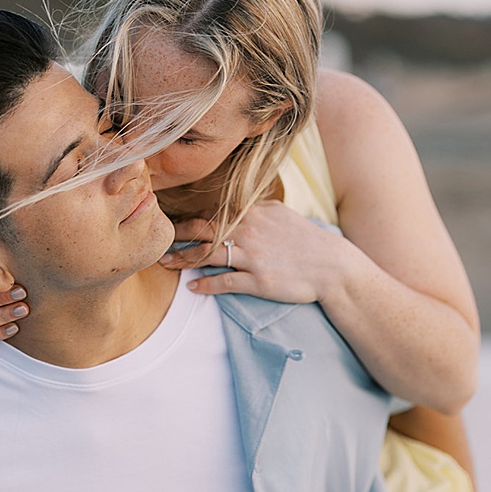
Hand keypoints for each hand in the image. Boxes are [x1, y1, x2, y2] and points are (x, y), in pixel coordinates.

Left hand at [159, 201, 346, 303]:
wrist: (333, 266)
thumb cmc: (306, 240)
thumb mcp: (281, 214)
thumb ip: (255, 207)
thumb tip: (239, 204)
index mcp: (251, 214)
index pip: (210, 212)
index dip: (186, 218)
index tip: (167, 223)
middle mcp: (248, 231)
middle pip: (201, 230)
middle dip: (176, 236)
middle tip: (157, 243)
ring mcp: (253, 256)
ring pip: (207, 255)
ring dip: (182, 260)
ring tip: (166, 265)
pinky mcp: (258, 280)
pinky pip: (225, 282)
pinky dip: (206, 285)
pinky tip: (193, 288)